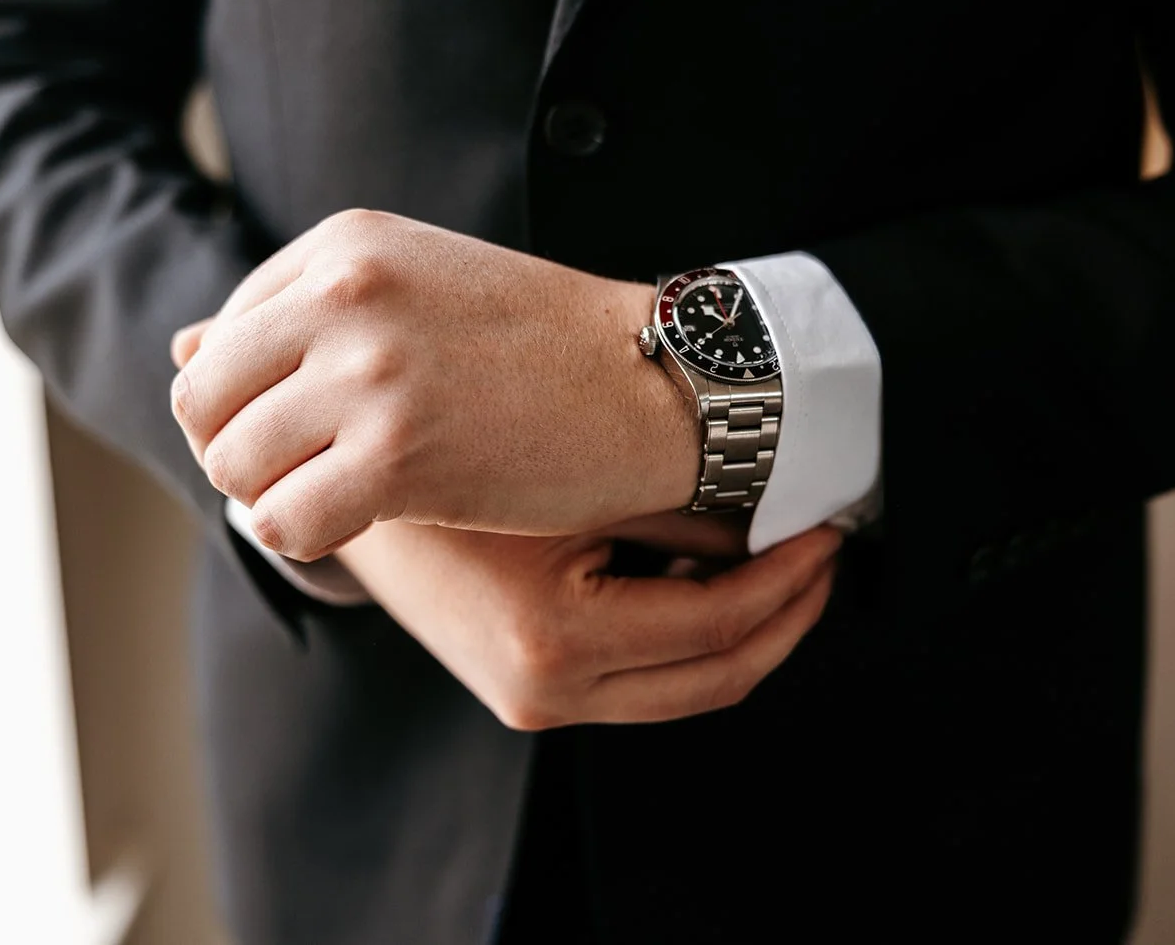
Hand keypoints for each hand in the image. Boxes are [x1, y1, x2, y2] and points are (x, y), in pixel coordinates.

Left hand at [170, 209, 696, 560]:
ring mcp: (371, 374)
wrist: (654, 385)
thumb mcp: (418, 287)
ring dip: (275, 496)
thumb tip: (181, 350)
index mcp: (347, 245)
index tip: (319, 423)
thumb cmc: (543, 344)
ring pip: (232, 466)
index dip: (253, 397)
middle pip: (202, 401)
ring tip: (342, 495)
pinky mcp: (399, 457)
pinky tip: (363, 523)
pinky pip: (283, 523)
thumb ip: (302, 311)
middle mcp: (346, 295)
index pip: (221, 334)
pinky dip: (308, 539)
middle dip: (240, 449)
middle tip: (308, 472)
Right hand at [332, 520, 841, 728]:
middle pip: (717, 678)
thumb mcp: (569, 478)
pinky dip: (694, 635)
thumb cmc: (445, 471)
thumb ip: (676, 505)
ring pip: (687, 687)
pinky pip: (645, 678)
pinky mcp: (530, 693)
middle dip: (787, 616)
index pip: (720, 626)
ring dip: (748, 629)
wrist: (344, 504)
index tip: (829, 530)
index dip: (790, 580)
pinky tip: (715, 574)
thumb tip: (781, 504)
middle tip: (826, 553)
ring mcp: (536, 703)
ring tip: (783, 559)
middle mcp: (546, 693)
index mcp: (555, 641)